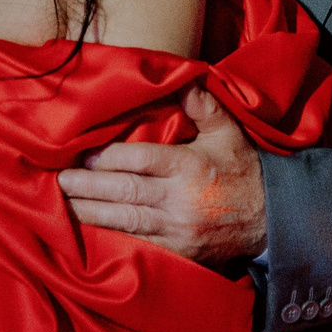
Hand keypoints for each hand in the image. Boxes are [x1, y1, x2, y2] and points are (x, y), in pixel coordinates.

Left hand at [56, 85, 266, 264]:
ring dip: (90, 214)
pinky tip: (91, 233)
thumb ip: (203, 106)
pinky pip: (139, 246)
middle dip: (88, 187)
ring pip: (125, 221)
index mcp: (190, 167)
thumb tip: (183, 79)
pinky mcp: (179, 253)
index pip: (140, 160)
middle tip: (60, 181)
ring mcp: (178, 230)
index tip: (87, 156)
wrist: (271, 220)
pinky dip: (113, 239)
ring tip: (63, 205)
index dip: (109, 158)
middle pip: (124, 192)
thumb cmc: (244, 171)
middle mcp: (180, 200)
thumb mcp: (228, 132)